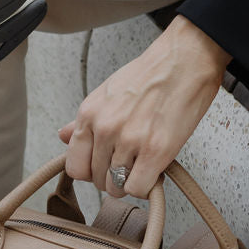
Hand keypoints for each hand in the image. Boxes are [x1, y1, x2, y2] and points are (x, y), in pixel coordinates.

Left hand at [57, 16, 231, 197]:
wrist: (185, 60)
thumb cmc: (151, 74)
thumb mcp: (107, 92)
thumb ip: (83, 121)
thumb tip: (64, 136)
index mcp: (89, 114)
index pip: (74, 166)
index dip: (91, 171)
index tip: (104, 167)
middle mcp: (105, 128)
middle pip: (96, 180)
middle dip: (113, 177)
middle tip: (130, 163)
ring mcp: (128, 141)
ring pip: (116, 187)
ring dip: (130, 182)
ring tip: (143, 164)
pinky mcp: (154, 151)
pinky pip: (138, 188)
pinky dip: (146, 187)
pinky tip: (153, 171)